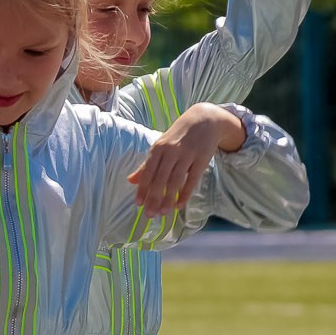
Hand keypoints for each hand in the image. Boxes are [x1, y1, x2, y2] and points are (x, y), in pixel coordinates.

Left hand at [126, 104, 244, 214]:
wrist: (204, 120)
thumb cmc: (178, 136)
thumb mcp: (160, 146)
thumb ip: (147, 165)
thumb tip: (131, 181)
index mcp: (158, 148)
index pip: (148, 172)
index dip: (142, 188)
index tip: (138, 204)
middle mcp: (171, 151)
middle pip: (160, 179)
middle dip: (154, 198)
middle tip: (150, 215)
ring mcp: (187, 155)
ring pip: (175, 181)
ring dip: (169, 199)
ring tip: (163, 213)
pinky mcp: (201, 159)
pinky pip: (192, 180)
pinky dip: (185, 194)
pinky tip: (180, 205)